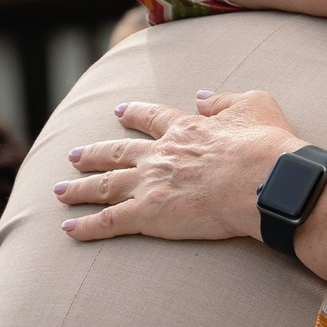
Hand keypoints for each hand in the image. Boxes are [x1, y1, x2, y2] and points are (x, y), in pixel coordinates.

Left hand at [57, 90, 303, 246]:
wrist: (263, 180)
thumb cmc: (265, 146)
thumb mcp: (254, 105)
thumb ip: (224, 100)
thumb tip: (202, 96)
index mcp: (185, 129)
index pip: (151, 118)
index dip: (133, 115)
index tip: (118, 112)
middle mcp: (160, 155)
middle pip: (116, 154)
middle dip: (93, 154)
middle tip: (74, 156)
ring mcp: (151, 184)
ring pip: (104, 186)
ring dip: (79, 189)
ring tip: (60, 191)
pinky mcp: (149, 214)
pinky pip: (110, 221)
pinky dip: (87, 227)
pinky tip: (69, 229)